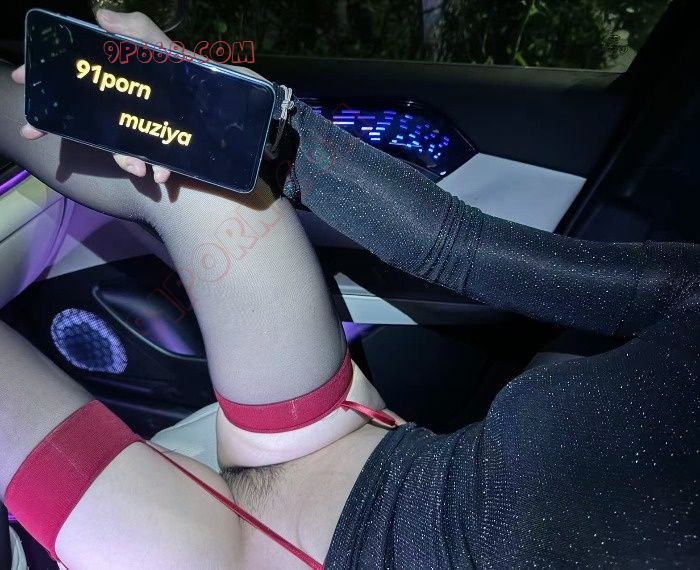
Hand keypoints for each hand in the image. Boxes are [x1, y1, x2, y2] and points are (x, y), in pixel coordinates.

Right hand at [11, 9, 263, 184]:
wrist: (252, 113)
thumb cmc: (211, 79)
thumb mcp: (175, 51)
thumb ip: (141, 33)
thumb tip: (101, 18)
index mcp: (133, 84)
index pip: (84, 83)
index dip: (51, 82)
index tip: (26, 84)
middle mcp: (138, 109)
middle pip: (95, 121)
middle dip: (74, 131)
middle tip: (45, 135)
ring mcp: (155, 132)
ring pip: (124, 148)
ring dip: (124, 159)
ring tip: (138, 167)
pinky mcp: (175, 152)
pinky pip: (157, 164)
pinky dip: (157, 169)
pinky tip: (163, 173)